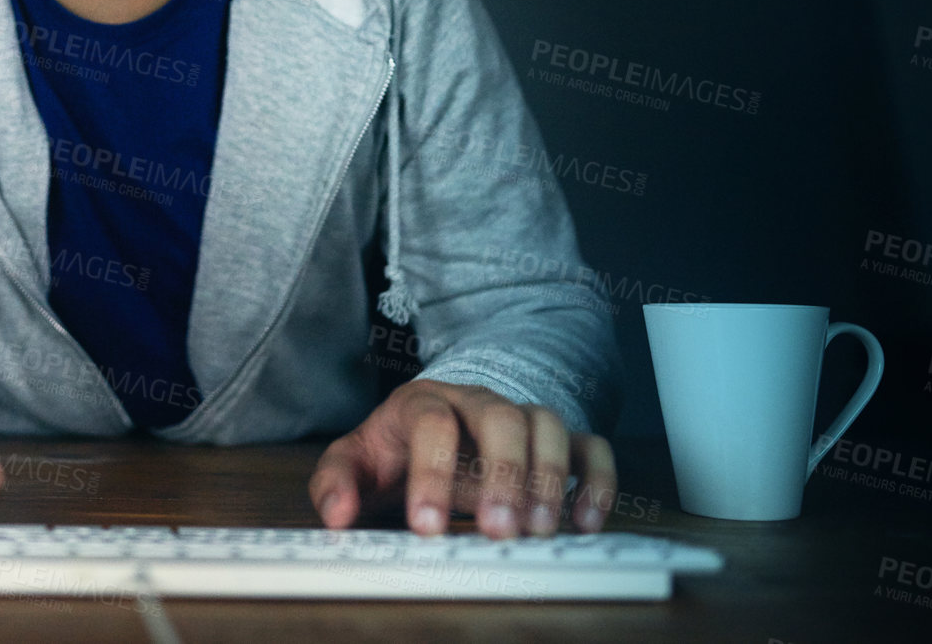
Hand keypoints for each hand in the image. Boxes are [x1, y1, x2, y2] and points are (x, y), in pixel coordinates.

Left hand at [308, 379, 616, 538]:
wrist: (424, 433)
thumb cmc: (391, 452)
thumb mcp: (353, 462)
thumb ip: (335, 482)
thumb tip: (337, 512)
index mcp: (422, 402)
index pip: (431, 423)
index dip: (431, 472)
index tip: (425, 526)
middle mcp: (475, 401)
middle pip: (499, 416)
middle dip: (503, 473)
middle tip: (498, 529)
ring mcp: (518, 417)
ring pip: (547, 425)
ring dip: (549, 477)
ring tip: (541, 530)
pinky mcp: (554, 442)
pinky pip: (589, 447)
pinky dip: (596, 480)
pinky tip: (588, 521)